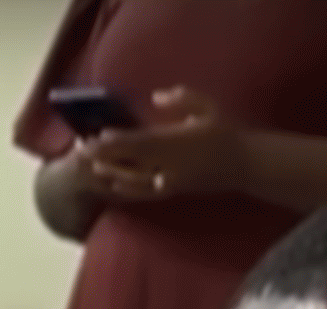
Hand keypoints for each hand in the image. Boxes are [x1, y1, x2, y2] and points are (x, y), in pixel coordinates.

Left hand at [89, 88, 247, 201]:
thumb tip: (156, 97)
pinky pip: (147, 192)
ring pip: (136, 180)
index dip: (117, 142)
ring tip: (92, 167)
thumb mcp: (208, 106)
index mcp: (178, 142)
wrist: (245, 164)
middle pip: (132, 162)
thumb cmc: (226, 131)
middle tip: (82, 152)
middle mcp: (171, 164)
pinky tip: (115, 185)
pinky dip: (129, 189)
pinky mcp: (175, 190)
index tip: (97, 138)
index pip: (141, 142)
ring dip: (112, 173)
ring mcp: (173, 180)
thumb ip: (182, 98)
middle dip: (106, 157)